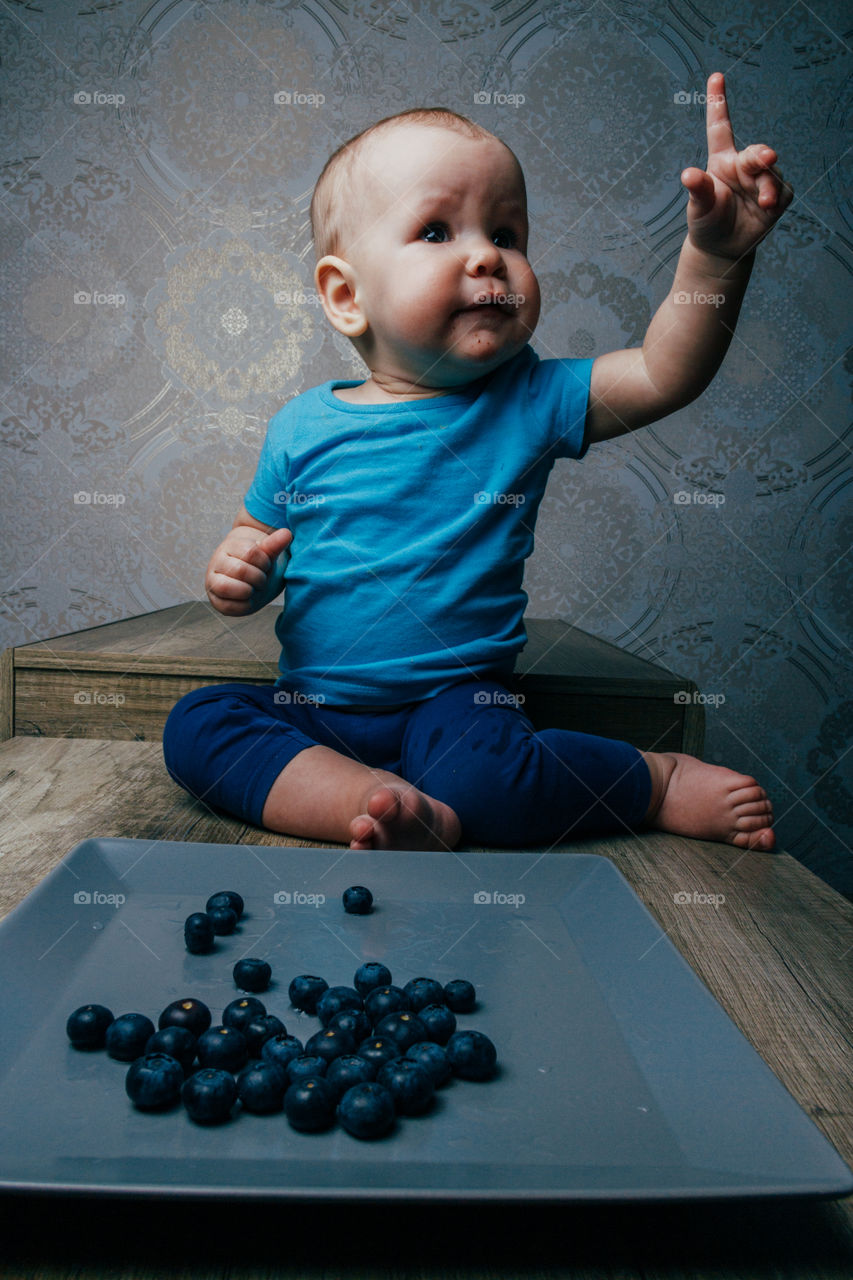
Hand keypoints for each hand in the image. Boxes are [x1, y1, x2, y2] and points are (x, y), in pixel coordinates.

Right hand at [205, 524, 291, 615]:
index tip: (266, 564)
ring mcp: (213, 582)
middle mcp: (216, 563)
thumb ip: (274, 545)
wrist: (249, 580)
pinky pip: (228, 606)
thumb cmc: (257, 564)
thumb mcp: (266, 554)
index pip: (250, 552)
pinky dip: (244, 605)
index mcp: (229, 546)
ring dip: (248, 591)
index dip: (264, 561)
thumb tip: (287, 533)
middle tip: (261, 579)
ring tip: (254, 588)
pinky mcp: (216, 601)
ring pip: (226, 587)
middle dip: (259, 578)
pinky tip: (250, 598)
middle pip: (240, 570)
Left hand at [681, 72, 793, 261]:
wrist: (722, 248)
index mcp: (721, 160)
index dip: (718, 102)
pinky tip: (768, 208)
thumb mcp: (698, 207)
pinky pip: (783, 191)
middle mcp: (743, 165)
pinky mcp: (777, 197)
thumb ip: (697, 190)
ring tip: (764, 202)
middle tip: (767, 158)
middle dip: (762, 155)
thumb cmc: (706, 222)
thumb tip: (688, 175)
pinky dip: (778, 198)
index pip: (720, 127)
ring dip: (769, 186)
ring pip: (772, 174)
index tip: (716, 76)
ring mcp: (761, 180)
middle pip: (756, 152)